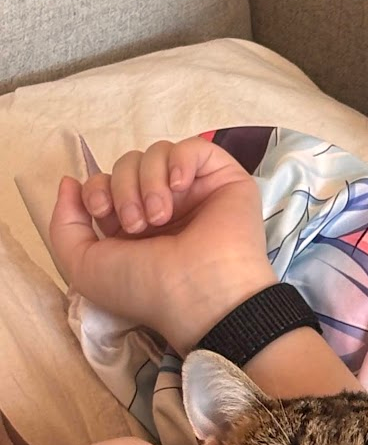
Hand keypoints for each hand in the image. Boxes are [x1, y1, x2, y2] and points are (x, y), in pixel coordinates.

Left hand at [49, 137, 277, 354]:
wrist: (199, 296)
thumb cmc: (146, 290)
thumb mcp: (84, 266)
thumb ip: (64, 224)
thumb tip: (70, 182)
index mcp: (137, 228)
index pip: (108, 182)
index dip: (98, 189)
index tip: (104, 213)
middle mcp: (167, 208)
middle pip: (129, 164)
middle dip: (123, 187)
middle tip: (137, 224)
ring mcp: (197, 195)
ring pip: (158, 154)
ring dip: (149, 181)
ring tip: (160, 217)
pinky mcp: (225, 183)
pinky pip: (197, 147)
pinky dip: (181, 160)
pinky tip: (179, 186)